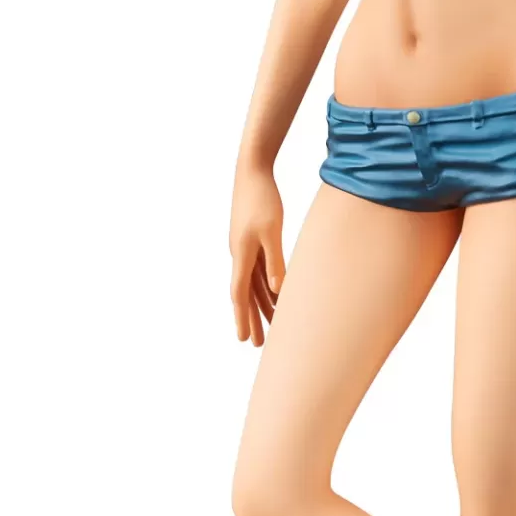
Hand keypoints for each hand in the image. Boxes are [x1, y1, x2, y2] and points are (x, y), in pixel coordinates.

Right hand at [229, 164, 285, 345]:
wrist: (252, 171)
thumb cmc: (263, 199)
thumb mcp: (272, 232)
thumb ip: (275, 262)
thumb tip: (276, 290)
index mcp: (242, 254)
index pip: (240, 294)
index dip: (242, 317)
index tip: (244, 338)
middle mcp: (239, 254)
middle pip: (245, 294)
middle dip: (252, 319)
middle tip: (257, 344)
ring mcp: (244, 247)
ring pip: (252, 283)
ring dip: (260, 304)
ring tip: (272, 326)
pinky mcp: (251, 239)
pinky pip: (257, 269)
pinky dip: (264, 285)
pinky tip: (274, 294)